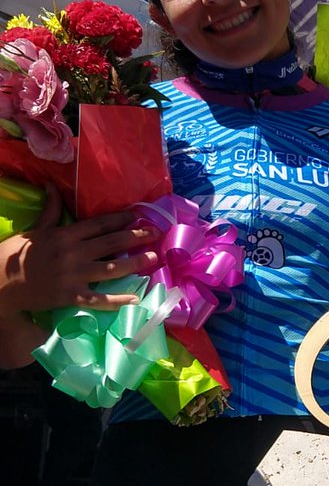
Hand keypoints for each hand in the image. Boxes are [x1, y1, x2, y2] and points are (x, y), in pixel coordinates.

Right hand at [0, 185, 158, 316]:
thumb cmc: (15, 255)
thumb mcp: (35, 230)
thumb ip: (50, 210)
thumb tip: (52, 185)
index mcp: (65, 235)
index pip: (99, 224)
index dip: (120, 220)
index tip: (137, 217)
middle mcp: (73, 253)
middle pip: (111, 242)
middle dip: (135, 237)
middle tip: (156, 234)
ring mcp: (73, 275)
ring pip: (110, 268)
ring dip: (134, 263)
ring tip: (153, 258)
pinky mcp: (70, 296)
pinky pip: (98, 298)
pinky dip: (117, 300)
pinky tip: (135, 299)